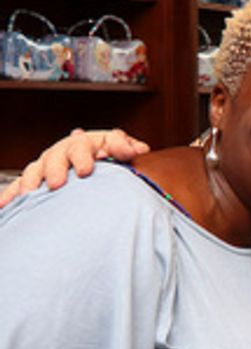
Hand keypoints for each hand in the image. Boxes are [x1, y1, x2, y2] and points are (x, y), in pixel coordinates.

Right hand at [0, 128, 149, 208]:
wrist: (96, 164)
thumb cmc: (110, 155)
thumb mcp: (121, 148)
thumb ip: (127, 147)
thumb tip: (139, 149)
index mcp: (83, 143)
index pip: (81, 145)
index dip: (83, 157)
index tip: (87, 170)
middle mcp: (61, 153)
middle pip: (54, 157)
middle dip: (55, 170)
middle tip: (58, 184)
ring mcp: (45, 166)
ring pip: (34, 171)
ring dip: (31, 182)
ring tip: (31, 194)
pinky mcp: (35, 181)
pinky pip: (17, 187)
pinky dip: (10, 195)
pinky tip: (2, 205)